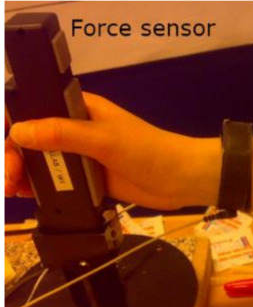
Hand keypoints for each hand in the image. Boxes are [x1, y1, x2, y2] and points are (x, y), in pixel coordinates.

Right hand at [5, 92, 217, 209]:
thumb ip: (62, 134)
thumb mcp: (104, 140)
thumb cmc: (148, 151)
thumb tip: (19, 132)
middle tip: (10, 177)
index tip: (7, 149)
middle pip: (33, 139)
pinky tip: (29, 197)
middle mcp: (76, 129)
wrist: (180, 179)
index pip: (35, 109)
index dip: (14, 126)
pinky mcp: (90, 178)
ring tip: (12, 190)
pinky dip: (42, 188)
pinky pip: (59, 182)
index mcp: (79, 109)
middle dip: (15, 156)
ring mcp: (83, 155)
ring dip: (24, 173)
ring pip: (43, 162)